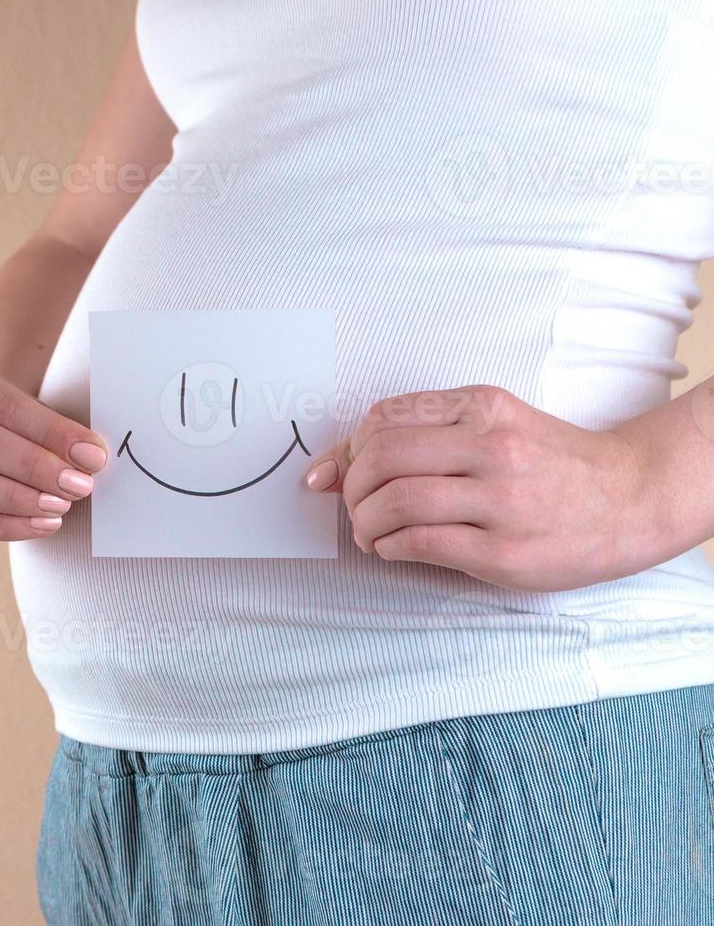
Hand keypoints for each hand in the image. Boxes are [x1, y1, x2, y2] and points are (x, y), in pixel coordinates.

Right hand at [0, 361, 107, 549]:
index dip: (46, 430)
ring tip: (60, 506)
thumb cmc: (8, 427)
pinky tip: (42, 525)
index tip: (91, 455)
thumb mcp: (28, 414)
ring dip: (16, 497)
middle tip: (78, 484)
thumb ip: (54, 431)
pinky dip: (6, 526)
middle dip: (31, 465)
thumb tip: (91, 457)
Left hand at [303, 385, 653, 590]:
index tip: (345, 472)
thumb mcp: (491, 427)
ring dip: (365, 522)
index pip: (384, 418)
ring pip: (397, 501)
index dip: (351, 449)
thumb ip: (418, 437)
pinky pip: (421, 543)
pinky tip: (393, 548)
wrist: (632, 499)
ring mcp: (501, 499)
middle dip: (352, 488)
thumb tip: (327, 468)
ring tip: (371, 532)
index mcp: (483, 408)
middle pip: (383, 458)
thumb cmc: (550, 464)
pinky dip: (389, 547)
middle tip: (355, 507)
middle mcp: (493, 446)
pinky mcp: (504, 550)